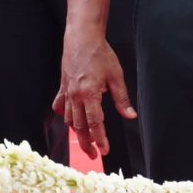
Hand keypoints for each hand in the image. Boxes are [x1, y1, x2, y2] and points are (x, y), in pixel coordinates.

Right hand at [55, 30, 133, 160]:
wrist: (81, 37)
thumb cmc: (100, 54)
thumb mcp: (116, 76)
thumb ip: (122, 99)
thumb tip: (131, 116)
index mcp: (90, 94)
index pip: (95, 123)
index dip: (100, 139)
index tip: (105, 151)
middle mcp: (75, 96)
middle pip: (79, 126)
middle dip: (87, 143)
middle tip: (94, 155)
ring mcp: (67, 92)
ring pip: (69, 119)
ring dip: (77, 132)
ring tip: (85, 141)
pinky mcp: (62, 87)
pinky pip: (61, 107)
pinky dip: (65, 116)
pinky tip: (69, 120)